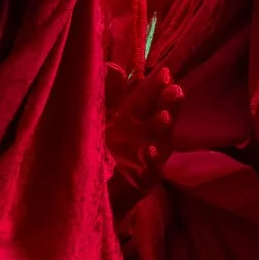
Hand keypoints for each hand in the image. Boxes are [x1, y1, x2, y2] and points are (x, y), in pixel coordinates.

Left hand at [104, 63, 182, 214]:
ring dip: (164, 130)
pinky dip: (152, 161)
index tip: (165, 72)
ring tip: (165, 116)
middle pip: (160, 118)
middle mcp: (142, 138)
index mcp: (131, 121)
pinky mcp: (141, 182)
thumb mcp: (98, 119)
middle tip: (175, 90)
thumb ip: (107, 95)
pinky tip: (149, 151)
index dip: (156, 87)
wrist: (83, 193)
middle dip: (169, 105)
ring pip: (161, 143)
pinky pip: (150, 171)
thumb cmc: (93, 153)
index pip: (148, 100)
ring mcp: (145, 161)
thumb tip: (112, 66)